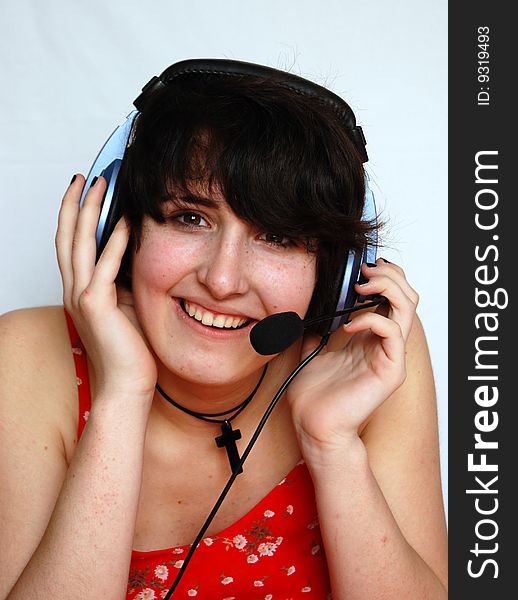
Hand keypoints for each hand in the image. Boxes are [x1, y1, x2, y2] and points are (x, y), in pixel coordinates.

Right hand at [55, 175, 156, 398]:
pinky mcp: (96, 305)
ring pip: (79, 244)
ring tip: (100, 184)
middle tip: (87, 177)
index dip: (75, 215)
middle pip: (67, 236)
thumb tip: (134, 254)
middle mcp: (74, 290)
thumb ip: (123, 280)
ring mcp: (82, 297)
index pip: (72, 245)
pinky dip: (113, 240)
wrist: (126, 385)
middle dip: (76, 203)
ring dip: (89, 211)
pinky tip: (123, 219)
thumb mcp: (125, 305)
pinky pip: (105, 265)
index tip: (85, 192)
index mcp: (80, 290)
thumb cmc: (128, 350)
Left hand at [286, 259, 418, 456]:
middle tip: (364, 272)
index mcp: (369, 337)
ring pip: (408, 308)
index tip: (361, 266)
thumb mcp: (312, 349)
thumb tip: (310, 306)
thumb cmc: (314, 394)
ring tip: (362, 287)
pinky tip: (347, 325)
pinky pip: (393, 333)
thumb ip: (318, 327)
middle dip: (389, 275)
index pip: (391, 297)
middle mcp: (384, 344)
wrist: (313, 425)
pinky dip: (372, 320)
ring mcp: (390, 356)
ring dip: (387, 288)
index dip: (382, 276)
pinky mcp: (390, 370)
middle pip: (406, 296)